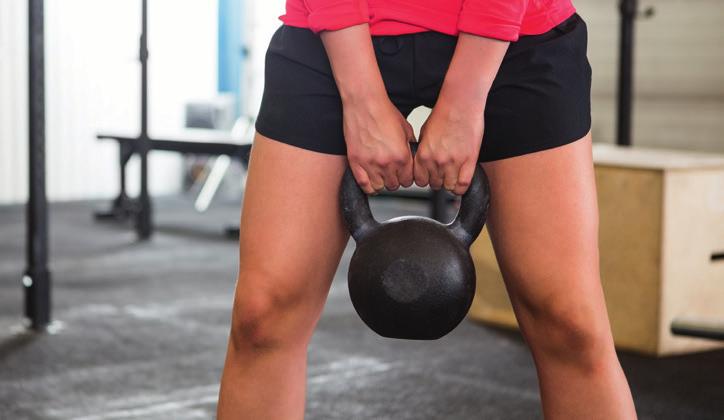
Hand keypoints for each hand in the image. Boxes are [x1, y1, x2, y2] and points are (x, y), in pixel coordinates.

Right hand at [319, 24, 414, 193]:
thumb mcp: (406, 129)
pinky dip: (368, 186)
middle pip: (394, 185)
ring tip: (381, 176)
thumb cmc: (384, 112)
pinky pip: (363, 184)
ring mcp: (370, 164)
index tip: (403, 174)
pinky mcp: (355, 161)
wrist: (365, 103)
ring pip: (379, 187)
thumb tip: (413, 156)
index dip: (407, 178)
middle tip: (392, 173)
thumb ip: (410, 146)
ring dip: (381, 183)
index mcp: (402, 156)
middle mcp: (387, 163)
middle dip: (395, 180)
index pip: (408, 180)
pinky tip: (371, 181)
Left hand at [414, 97, 483, 194]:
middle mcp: (436, 161)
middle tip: (442, 175)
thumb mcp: (424, 133)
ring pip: (449, 186)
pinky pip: (463, 184)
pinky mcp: (469, 161)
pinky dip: (461, 187)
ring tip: (452, 176)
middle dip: (438, 181)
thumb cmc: (444, 114)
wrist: (460, 105)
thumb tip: (422, 161)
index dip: (425, 180)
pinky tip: (460, 183)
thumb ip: (423, 150)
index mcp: (423, 155)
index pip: (420, 180)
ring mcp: (453, 163)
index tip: (429, 178)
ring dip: (450, 184)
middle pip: (434, 185)